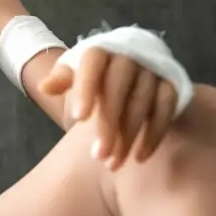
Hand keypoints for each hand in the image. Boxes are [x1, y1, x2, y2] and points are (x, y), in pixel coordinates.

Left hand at [39, 47, 178, 169]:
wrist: (128, 72)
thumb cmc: (94, 76)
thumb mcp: (73, 75)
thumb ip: (62, 80)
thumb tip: (44, 87)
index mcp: (100, 52)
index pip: (92, 65)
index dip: (86, 89)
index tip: (79, 118)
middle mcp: (129, 57)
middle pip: (118, 90)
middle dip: (108, 125)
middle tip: (98, 156)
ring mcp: (152, 70)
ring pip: (142, 103)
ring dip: (128, 137)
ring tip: (112, 163)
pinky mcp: (171, 86)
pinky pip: (166, 110)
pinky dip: (154, 135)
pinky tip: (139, 156)